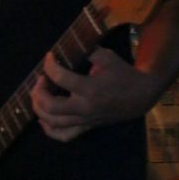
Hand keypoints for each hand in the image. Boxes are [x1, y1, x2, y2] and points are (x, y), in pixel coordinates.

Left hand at [31, 47, 162, 142]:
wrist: (140, 97)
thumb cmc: (123, 74)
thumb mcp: (108, 57)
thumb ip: (87, 50)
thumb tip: (68, 44)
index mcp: (90, 88)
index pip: (61, 78)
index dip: (50, 65)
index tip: (49, 56)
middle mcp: (85, 107)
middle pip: (51, 106)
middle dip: (39, 91)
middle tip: (40, 79)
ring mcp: (85, 120)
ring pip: (53, 122)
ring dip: (39, 108)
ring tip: (38, 95)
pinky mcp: (86, 127)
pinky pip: (64, 135)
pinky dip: (49, 129)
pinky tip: (43, 118)